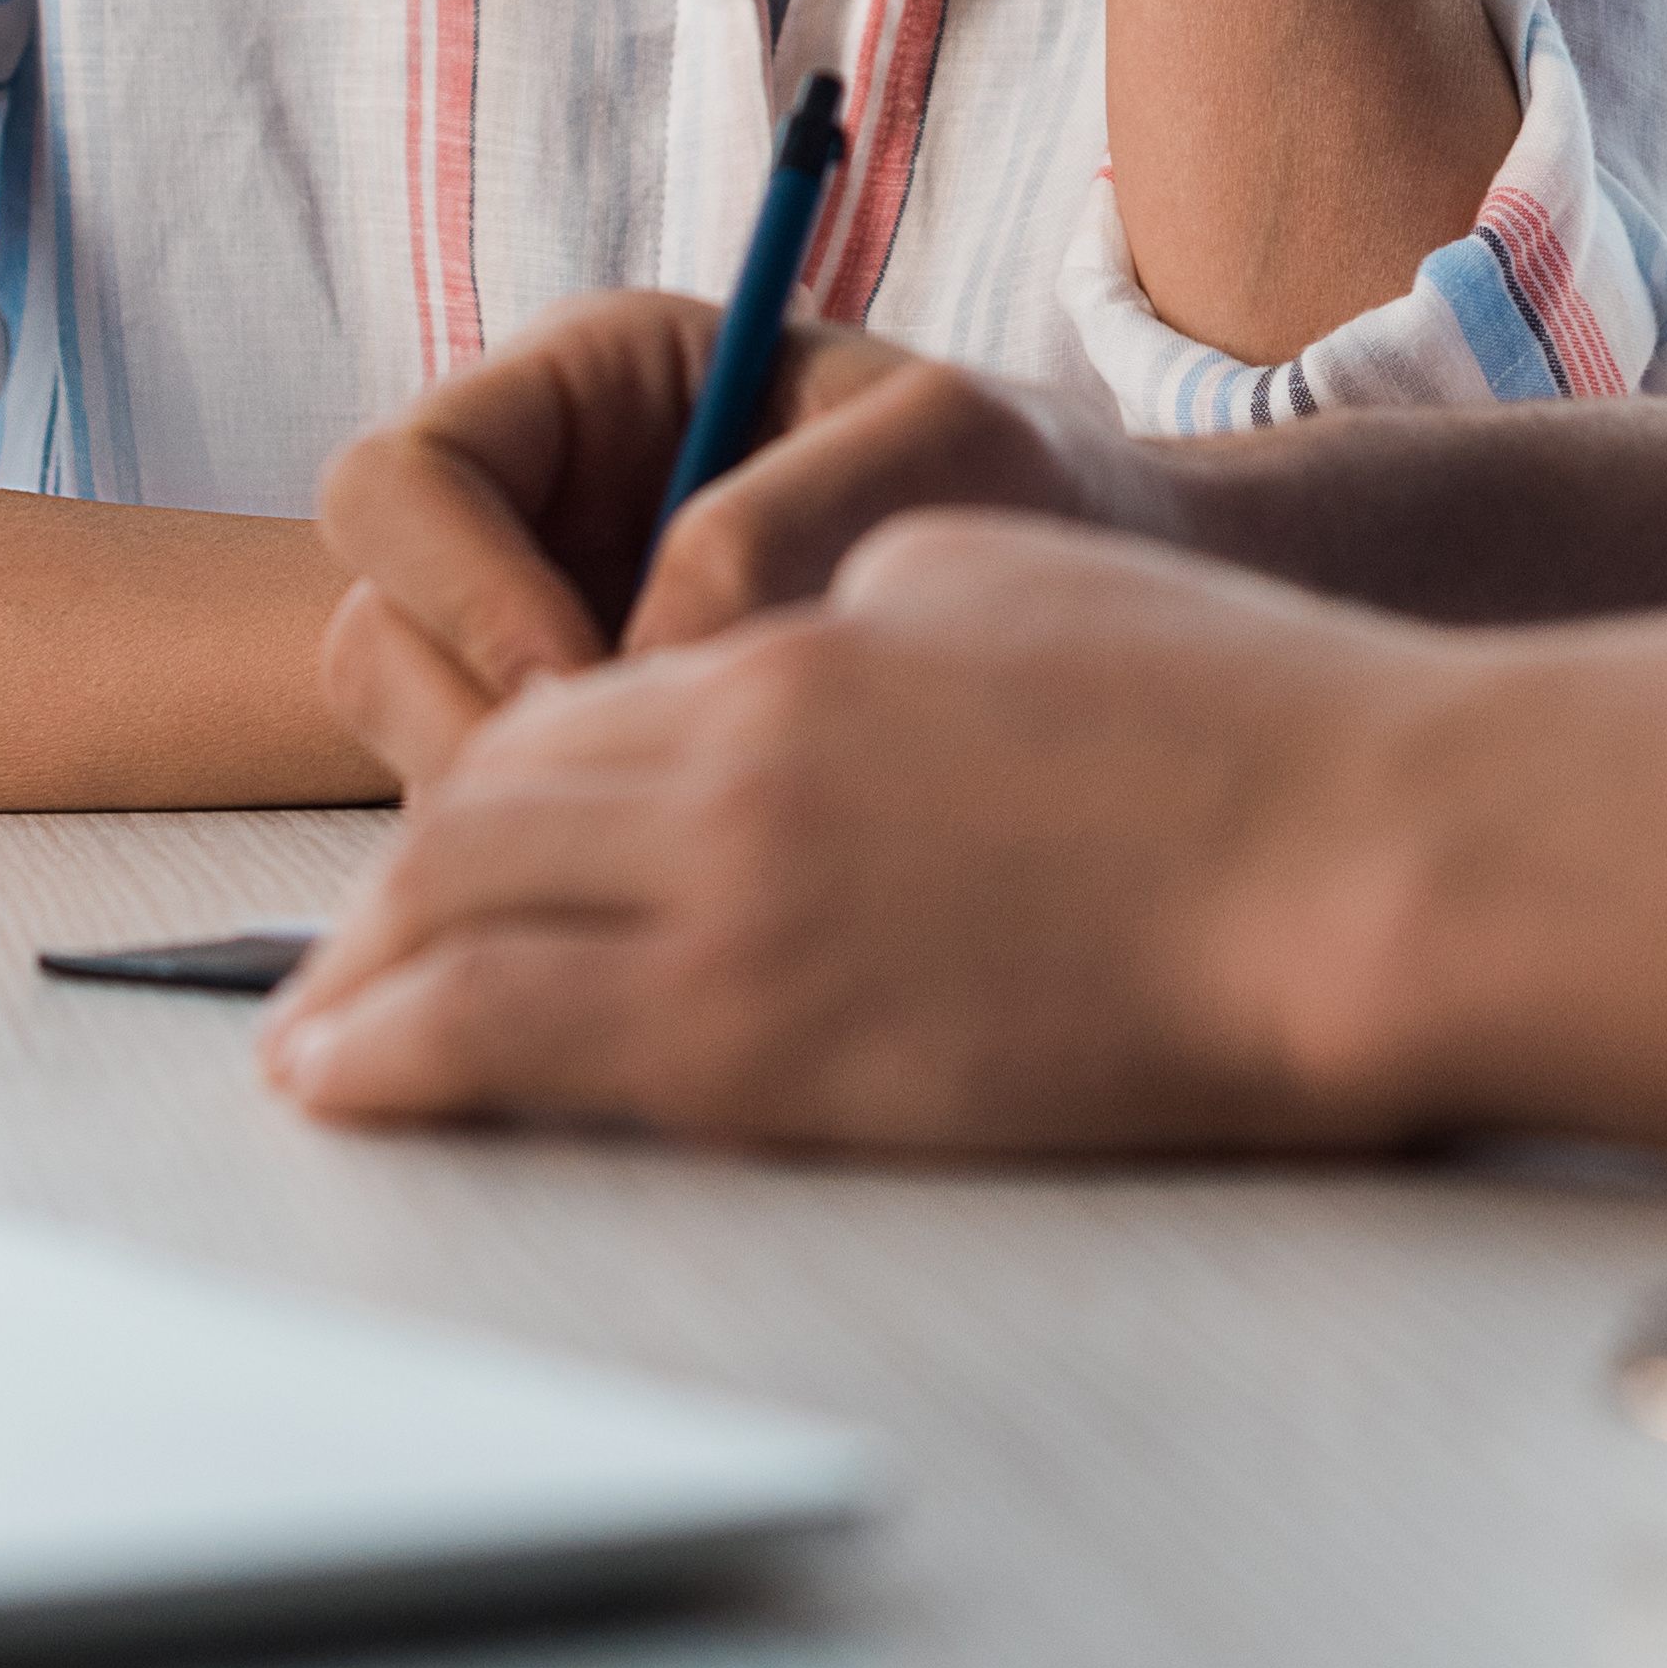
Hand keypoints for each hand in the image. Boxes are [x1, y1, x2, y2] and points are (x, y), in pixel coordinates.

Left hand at [262, 518, 1449, 1151]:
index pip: (576, 699)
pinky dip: (404, 1054)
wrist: (1352, 862)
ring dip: (363, 976)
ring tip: (314, 1044)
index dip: (494, 770)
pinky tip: (353, 1078)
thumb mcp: (1016, 589)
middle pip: (485, 806)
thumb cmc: (1239, 722)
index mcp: (802, 637)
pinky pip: (517, 1044)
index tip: (460, 838)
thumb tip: (786, 668)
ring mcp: (744, 905)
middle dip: (395, 886)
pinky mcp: (776, 1051)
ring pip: (465, 918)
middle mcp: (735, 759)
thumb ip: (865, 618)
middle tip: (342, 954)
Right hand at [309, 300, 1166, 785]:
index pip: (399, 481)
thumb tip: (646, 647)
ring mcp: (545, 635)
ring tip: (707, 823)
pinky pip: (508, 835)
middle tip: (642, 797)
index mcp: (590, 386)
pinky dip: (580, 867)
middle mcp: (536, 509)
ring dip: (528, 817)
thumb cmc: (1040, 481)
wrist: (1118, 598)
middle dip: (480, 730)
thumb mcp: (948, 447)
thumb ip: (785, 514)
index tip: (595, 681)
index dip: (459, 588)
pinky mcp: (591, 757)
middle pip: (377, 632)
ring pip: (422, 750)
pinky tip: (718, 862)